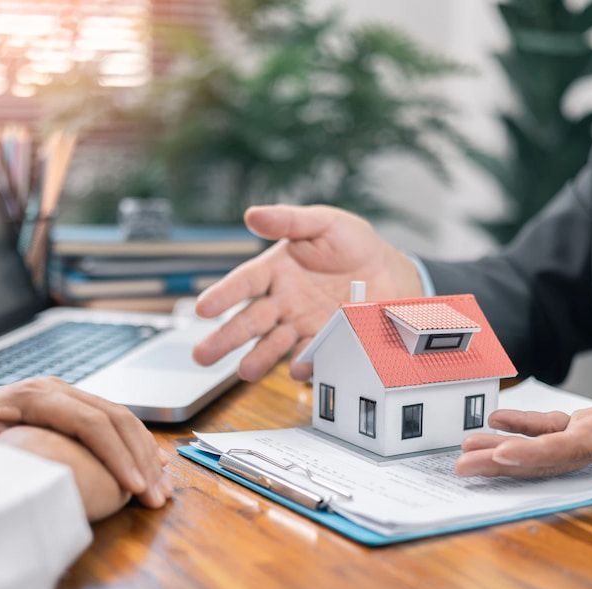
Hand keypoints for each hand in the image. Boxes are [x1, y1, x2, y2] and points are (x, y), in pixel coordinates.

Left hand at [0, 377, 172, 507]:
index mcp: (36, 396)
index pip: (90, 422)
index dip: (116, 454)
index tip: (133, 487)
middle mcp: (59, 390)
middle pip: (116, 418)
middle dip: (142, 459)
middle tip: (157, 496)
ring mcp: (71, 396)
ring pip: (123, 419)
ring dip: (146, 454)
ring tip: (161, 490)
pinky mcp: (77, 408)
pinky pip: (116, 423)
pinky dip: (138, 446)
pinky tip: (155, 468)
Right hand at [193, 204, 423, 381]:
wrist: (389, 270)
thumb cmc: (351, 243)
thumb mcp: (323, 222)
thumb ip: (289, 220)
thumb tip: (252, 214)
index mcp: (275, 271)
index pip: (243, 284)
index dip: (223, 295)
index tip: (203, 309)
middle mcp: (282, 301)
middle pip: (249, 321)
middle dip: (225, 338)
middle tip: (201, 355)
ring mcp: (301, 324)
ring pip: (273, 344)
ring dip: (258, 358)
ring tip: (244, 371)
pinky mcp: (325, 340)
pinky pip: (310, 353)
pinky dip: (303, 362)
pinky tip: (295, 368)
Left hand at [456, 343, 591, 477]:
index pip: (574, 447)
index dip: (536, 453)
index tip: (501, 456)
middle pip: (547, 457)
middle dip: (503, 463)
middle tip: (461, 468)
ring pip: (543, 448)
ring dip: (503, 451)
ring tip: (465, 453)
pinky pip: (552, 431)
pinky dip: (523, 428)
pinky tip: (497, 422)